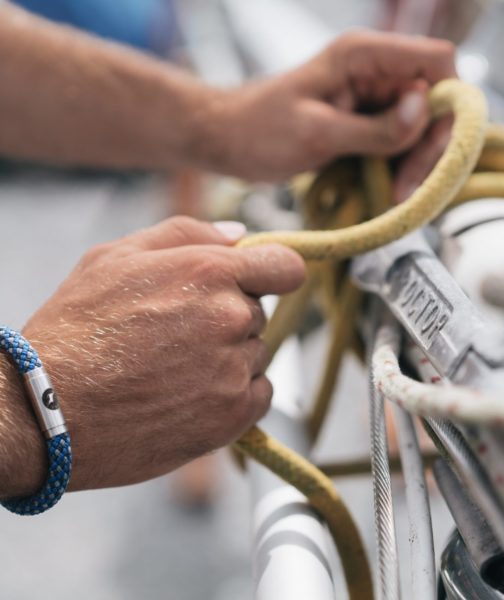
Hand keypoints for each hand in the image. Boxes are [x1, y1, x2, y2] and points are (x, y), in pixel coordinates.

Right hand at [3, 217, 304, 495]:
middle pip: (257, 312)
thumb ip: (186, 234)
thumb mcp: (116, 256)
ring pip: (256, 353)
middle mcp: (230, 317)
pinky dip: (238, 392)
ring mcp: (234, 369)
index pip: (285, 265)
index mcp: (209, 271)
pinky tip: (194, 393)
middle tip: (178, 334)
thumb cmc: (76, 328)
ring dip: (230, 357)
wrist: (47, 410)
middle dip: (229, 316)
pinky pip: (261, 392)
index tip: (263, 280)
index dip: (276, 271)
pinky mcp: (233, 415)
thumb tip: (240, 235)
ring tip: (175, 369)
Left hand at [207, 31, 455, 180]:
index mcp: (363, 56)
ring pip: (420, 126)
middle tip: (406, 187)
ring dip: (414, 162)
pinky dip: (398, 166)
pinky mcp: (363, 121)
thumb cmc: (258, 130)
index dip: (448, 102)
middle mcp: (374, 71)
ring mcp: (370, 97)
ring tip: (393, 194)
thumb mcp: (316, 132)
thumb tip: (424, 111)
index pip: (438, 62)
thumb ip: (374, 127)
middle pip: (435, 100)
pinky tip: (386, 188)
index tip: (430, 146)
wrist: (227, 139)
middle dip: (429, 145)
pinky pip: (398, 141)